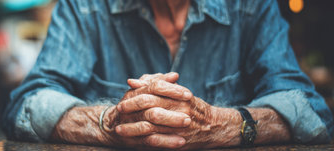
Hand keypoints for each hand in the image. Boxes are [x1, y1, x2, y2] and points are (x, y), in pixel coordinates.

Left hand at [115, 72, 242, 148]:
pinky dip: (144, 140)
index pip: (153, 90)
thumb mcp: (176, 92)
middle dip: (132, 109)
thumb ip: (155, 85)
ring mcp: (179, 125)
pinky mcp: (179, 140)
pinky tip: (133, 141)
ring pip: (151, 126)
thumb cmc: (192, 107)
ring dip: (133, 128)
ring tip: (119, 129)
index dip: (136, 94)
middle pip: (150, 107)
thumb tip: (131, 81)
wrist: (214, 126)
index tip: (123, 97)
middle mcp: (179, 108)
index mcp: (178, 95)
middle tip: (119, 111)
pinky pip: (159, 141)